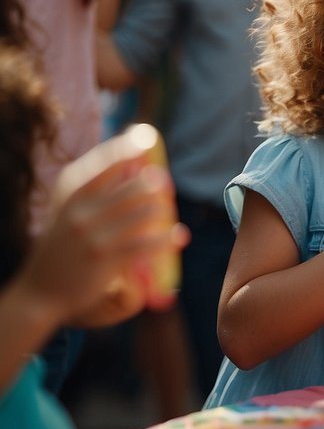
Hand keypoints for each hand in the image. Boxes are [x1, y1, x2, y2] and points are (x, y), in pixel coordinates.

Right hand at [17, 131, 186, 325]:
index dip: (132, 145)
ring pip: (147, 210)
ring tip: (168, 213)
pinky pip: (148, 242)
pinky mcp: (108, 258)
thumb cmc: (62, 246)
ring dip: (163, 210)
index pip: (108, 159)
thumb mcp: (68, 210)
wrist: (40, 291)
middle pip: (137, 183)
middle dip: (158, 183)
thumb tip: (133, 160)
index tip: (147, 137)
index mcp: (71, 191)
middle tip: (165, 186)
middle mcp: (82, 208)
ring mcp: (95, 233)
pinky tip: (178, 236)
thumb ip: (94, 187)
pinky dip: (168, 238)